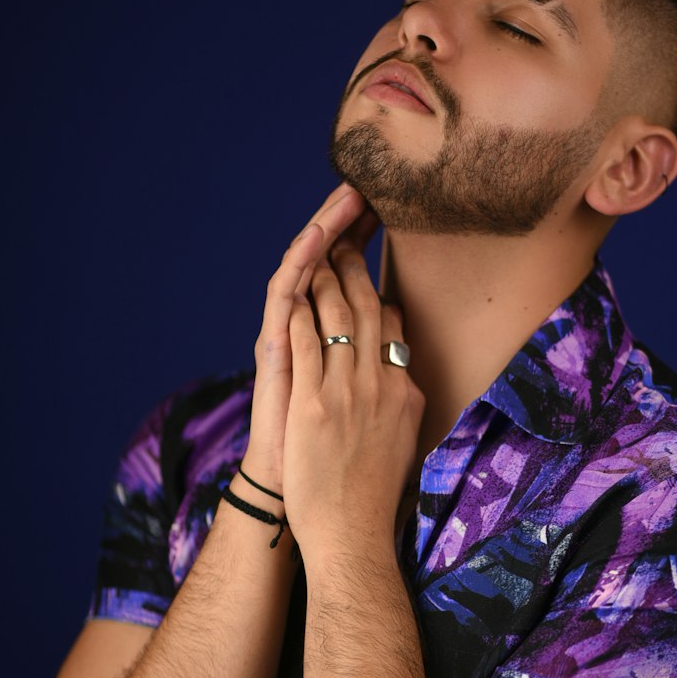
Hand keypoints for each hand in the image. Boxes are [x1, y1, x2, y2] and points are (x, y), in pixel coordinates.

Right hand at [244, 184, 379, 491]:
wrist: (295, 492)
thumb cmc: (331, 459)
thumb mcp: (371, 405)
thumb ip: (382, 371)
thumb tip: (404, 352)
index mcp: (336, 343)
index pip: (356, 280)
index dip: (372, 247)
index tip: (395, 212)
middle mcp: (310, 334)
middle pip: (332, 265)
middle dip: (353, 226)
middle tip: (373, 185)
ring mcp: (288, 337)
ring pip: (307, 270)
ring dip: (328, 229)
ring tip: (348, 194)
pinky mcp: (272, 348)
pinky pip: (285, 295)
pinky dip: (301, 263)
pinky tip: (317, 236)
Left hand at [282, 241, 424, 556]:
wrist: (352, 535)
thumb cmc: (372, 499)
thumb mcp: (400, 443)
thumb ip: (399, 407)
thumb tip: (401, 385)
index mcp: (404, 393)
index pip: (392, 327)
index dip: (376, 294)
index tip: (364, 274)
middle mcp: (381, 384)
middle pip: (367, 310)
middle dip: (352, 267)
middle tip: (341, 238)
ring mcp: (347, 391)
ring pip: (337, 317)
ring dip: (326, 278)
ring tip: (317, 253)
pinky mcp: (313, 402)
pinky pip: (307, 342)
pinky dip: (300, 311)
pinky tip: (293, 290)